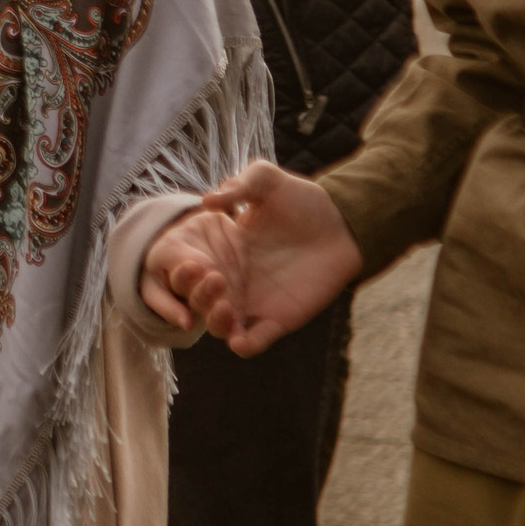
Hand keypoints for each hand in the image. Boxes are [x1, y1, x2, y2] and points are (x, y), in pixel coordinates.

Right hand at [140, 161, 364, 354]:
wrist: (342, 223)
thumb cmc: (302, 199)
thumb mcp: (267, 179)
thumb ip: (238, 185)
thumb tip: (207, 202)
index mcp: (223, 250)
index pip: (190, 268)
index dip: (182, 269)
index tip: (188, 262)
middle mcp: (233, 278)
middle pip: (199, 299)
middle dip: (197, 295)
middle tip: (213, 278)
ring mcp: (254, 301)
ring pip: (220, 326)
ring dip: (215, 322)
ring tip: (224, 306)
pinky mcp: (279, 319)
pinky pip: (254, 341)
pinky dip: (244, 345)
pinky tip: (240, 339)